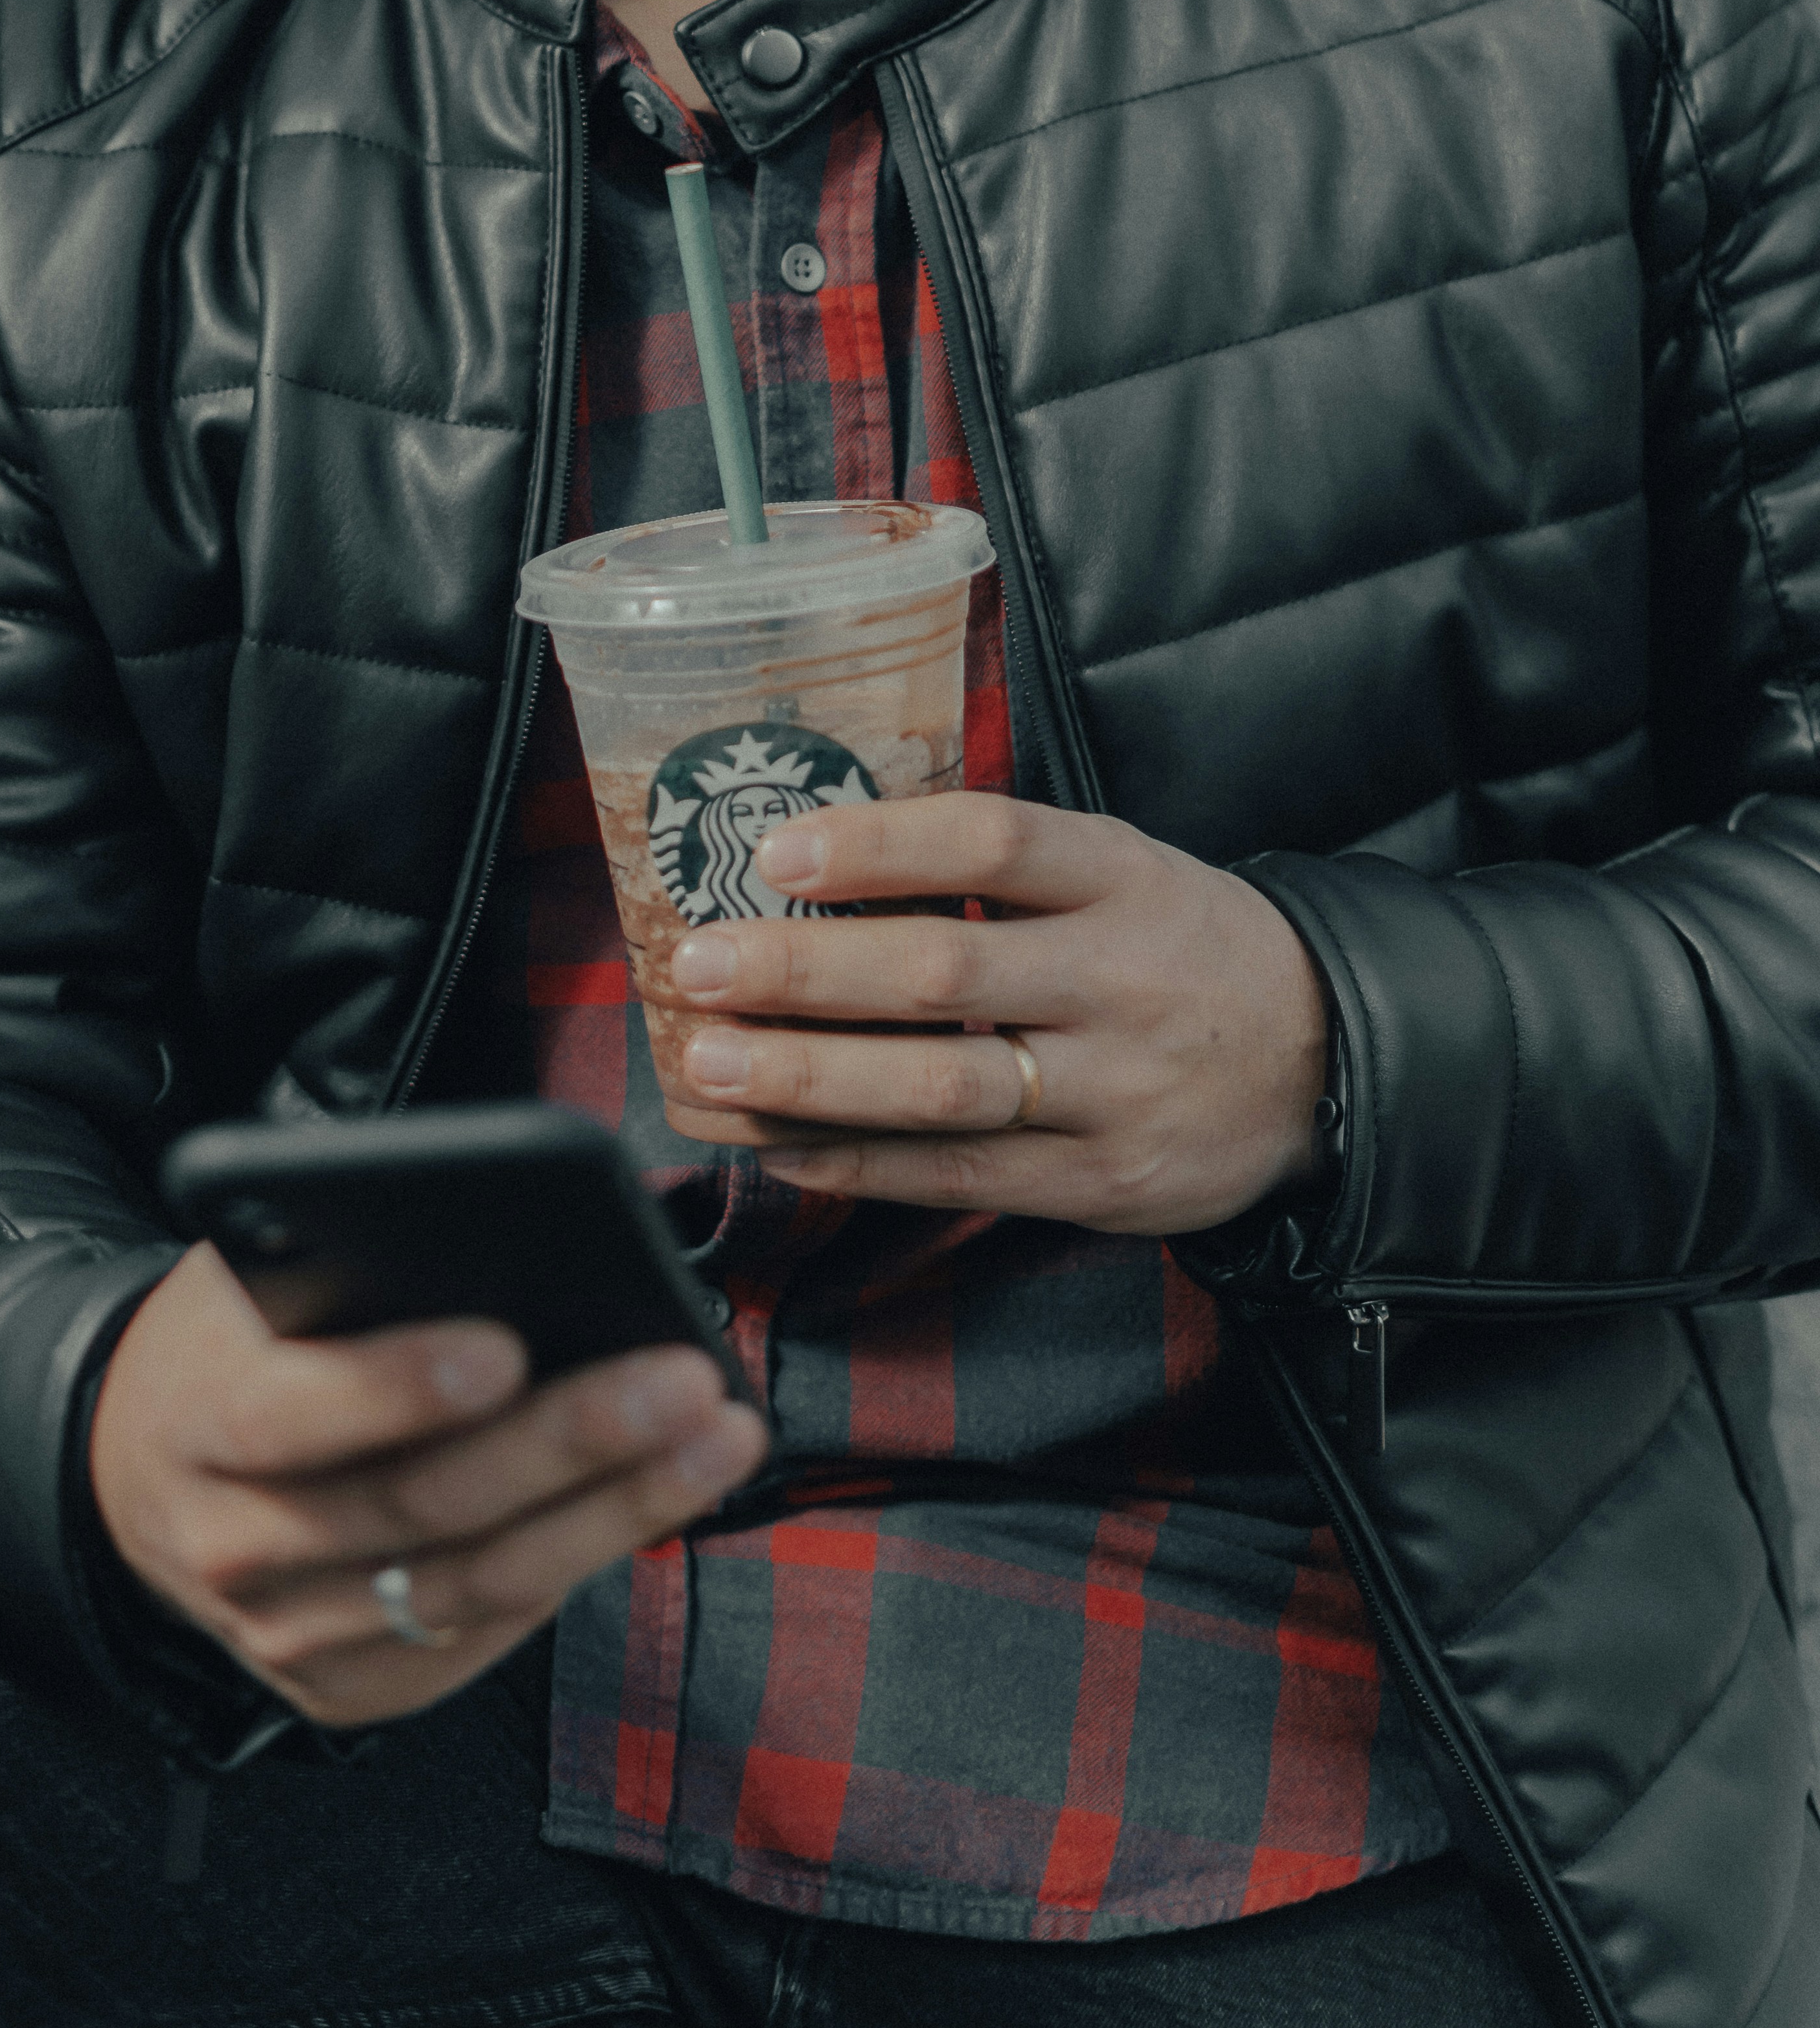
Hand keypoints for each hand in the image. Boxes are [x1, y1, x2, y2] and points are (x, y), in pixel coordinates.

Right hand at [88, 1239, 766, 1726]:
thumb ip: (340, 1261)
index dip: (399, 1385)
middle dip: (568, 1442)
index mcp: (196, 1421)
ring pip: (475, 1587)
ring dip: (615, 1513)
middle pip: (420, 1508)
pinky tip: (654, 1504)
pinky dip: (577, 1568)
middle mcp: (232, 1547)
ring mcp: (287, 1636)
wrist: (137, 1474)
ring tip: (717, 1438)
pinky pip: (481, 1638)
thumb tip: (497, 1228)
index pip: (295, 1412)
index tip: (508, 1342)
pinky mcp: (345, 1690)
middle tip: (681, 1378)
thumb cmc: (231, 1344)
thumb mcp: (247, 1279)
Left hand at [659, 789, 1328, 1234]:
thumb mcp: (1123, 870)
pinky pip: (958, 1178)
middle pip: (944, 974)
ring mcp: (1111, 1091)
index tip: (776, 848)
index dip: (879, 845)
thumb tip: (825, 848)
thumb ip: (1003, 864)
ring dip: (809, 1079)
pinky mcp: (1100, 1184)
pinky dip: (856, 1164)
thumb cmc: (1182, 947)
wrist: (1329, 1064)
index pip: (992, 843)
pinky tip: (773, 1147)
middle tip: (698, 966)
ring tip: (709, 1064)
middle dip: (804, 975)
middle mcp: (1116, 980)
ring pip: (940, 1088)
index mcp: (1120, 878)